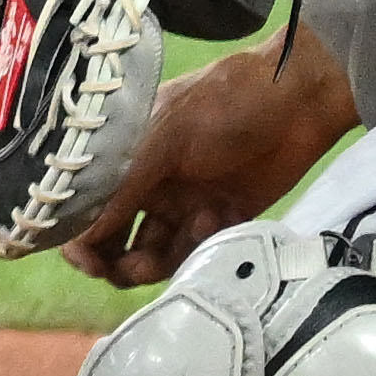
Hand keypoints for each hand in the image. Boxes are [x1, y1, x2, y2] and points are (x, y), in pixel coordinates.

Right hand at [66, 40, 353, 287]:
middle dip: (113, 261)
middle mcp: (149, 185)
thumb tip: (80, 234)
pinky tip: (211, 219)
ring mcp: (185, 205)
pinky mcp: (221, 223)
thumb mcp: (164, 135)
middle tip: (121, 270)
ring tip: (164, 253)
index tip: (87, 262)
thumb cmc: (222, 104)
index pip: (87, 205)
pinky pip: (196, 253)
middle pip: (115, 240)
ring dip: (152, 262)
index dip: (79, 238)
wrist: (296, 104)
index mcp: (126, 158)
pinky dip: (197, 248)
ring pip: (153, 254)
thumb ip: (124, 185)